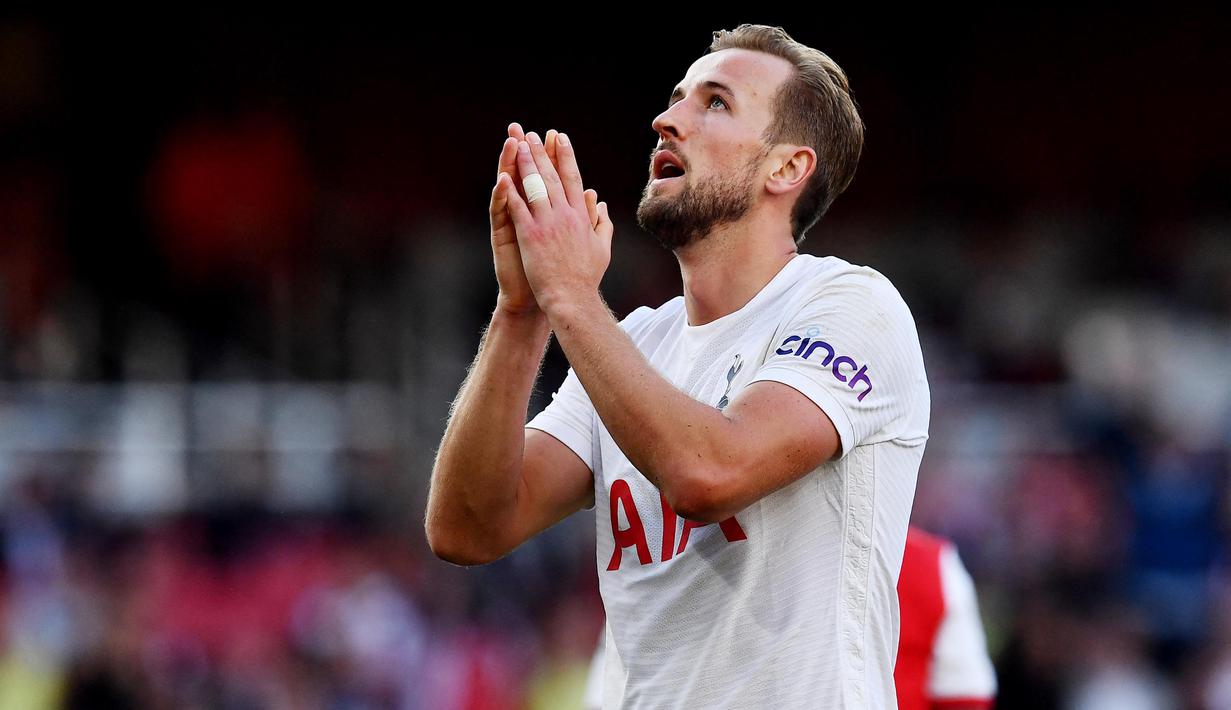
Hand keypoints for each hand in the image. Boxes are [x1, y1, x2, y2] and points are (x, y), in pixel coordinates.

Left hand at [499, 131, 612, 317]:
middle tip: (533, 133)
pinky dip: (510, 191)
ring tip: (518, 144)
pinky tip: (503, 176)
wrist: (571, 299)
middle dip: (542, 152)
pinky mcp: (531, 235)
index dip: (566, 156)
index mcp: (581, 216)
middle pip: (552, 176)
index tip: (560, 138)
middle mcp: (566, 215)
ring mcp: (548, 224)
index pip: (573, 179)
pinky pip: (518, 208)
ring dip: (525, 163)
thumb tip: (602, 204)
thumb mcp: (601, 249)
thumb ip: (602, 223)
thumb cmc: (586, 278)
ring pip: (535, 186)